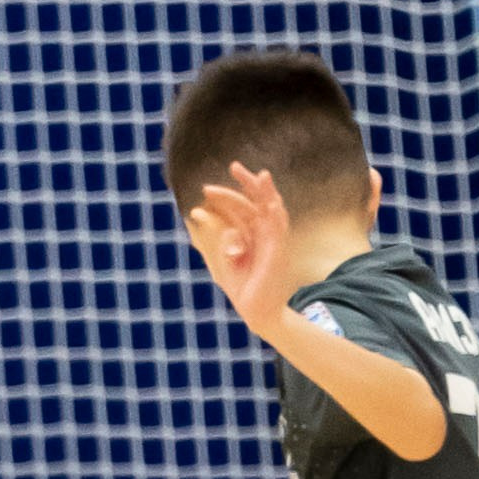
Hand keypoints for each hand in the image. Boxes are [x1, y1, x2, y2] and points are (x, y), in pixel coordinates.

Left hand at [184, 161, 297, 338]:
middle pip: (258, 202)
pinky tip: (271, 200)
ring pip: (272, 210)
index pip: (242, 208)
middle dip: (248, 183)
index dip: (226, 196)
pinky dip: (275, 214)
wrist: (257, 312)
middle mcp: (265, 234)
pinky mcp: (278, 252)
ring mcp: (274, 242)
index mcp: (252, 234)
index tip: (206, 190)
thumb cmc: (243, 286)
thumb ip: (216, 236)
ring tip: (261, 175)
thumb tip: (200, 213)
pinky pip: (279, 229)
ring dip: (267, 192)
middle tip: (234, 165)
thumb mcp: (224, 258)